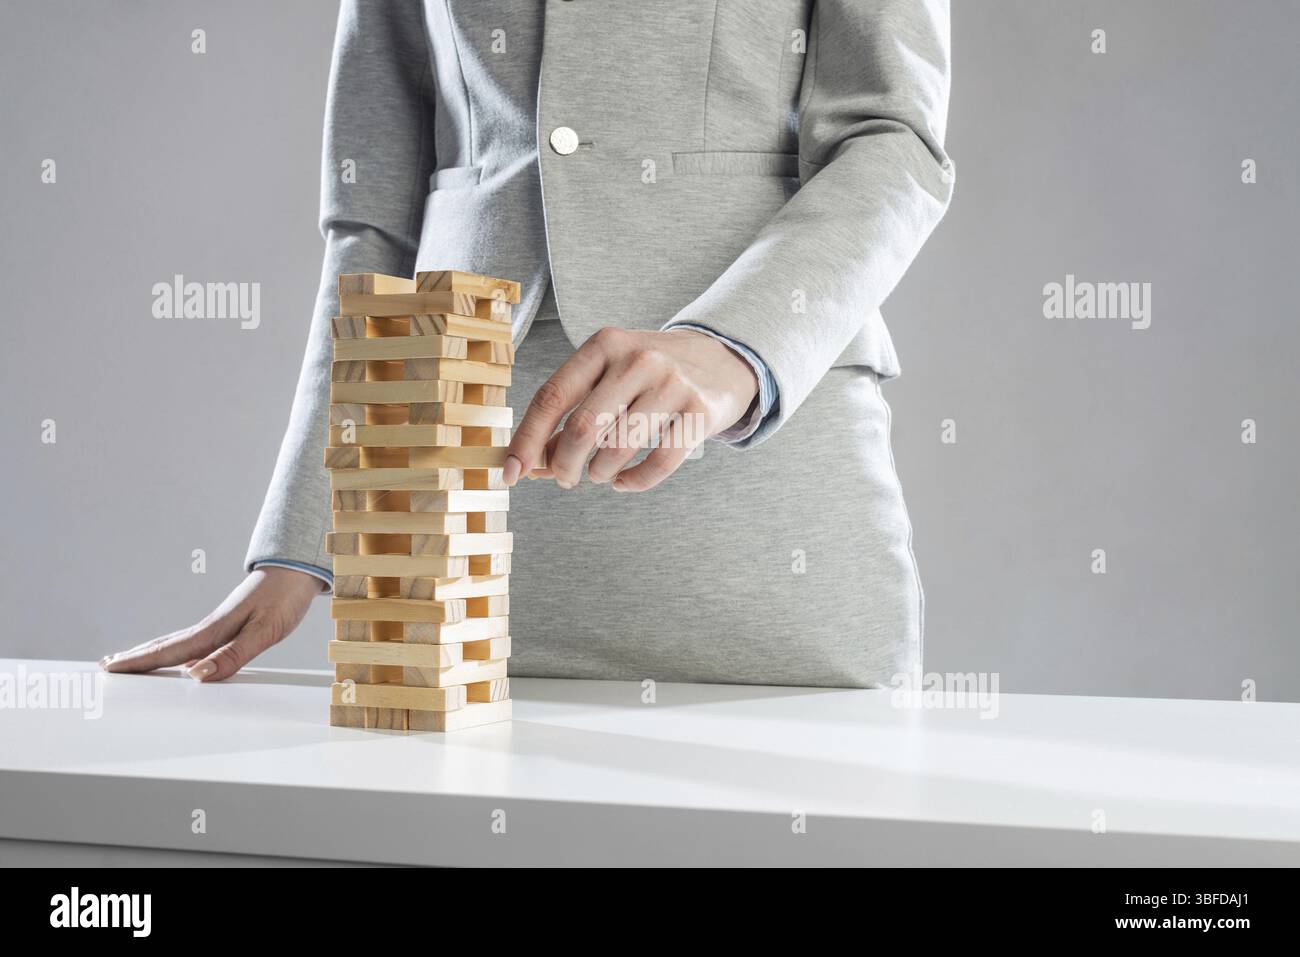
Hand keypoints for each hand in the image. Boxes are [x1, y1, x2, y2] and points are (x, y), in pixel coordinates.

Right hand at [100, 567, 322, 681]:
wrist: (299, 570)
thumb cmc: (285, 598)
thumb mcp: (265, 631)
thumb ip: (233, 655)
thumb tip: (196, 675)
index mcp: (215, 630)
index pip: (171, 651)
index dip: (141, 661)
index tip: (111, 668)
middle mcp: (213, 626)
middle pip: (166, 644)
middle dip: (137, 657)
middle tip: (106, 666)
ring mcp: (220, 622)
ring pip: (178, 641)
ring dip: (152, 651)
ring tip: (129, 658)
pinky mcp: (232, 622)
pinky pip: (195, 640)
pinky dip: (177, 648)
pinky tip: (179, 655)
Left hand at [504, 327, 758, 491]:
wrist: (720, 359)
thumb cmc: (648, 374)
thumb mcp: (606, 377)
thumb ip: (568, 414)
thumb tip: (529, 463)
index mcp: (604, 345)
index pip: (552, 397)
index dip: (526, 439)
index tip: (510, 472)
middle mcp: (638, 359)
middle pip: (584, 428)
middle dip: (564, 465)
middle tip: (564, 478)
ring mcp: (672, 384)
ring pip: (618, 449)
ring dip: (599, 473)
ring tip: (599, 474)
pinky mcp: (699, 412)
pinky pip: (657, 464)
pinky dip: (633, 483)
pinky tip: (624, 481)